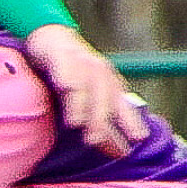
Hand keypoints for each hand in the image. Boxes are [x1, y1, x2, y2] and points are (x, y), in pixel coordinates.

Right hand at [22, 24, 145, 156]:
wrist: (53, 36)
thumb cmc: (75, 73)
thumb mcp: (91, 96)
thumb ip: (102, 120)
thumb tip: (118, 151)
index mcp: (111, 85)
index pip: (123, 107)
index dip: (128, 123)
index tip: (133, 143)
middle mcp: (100, 73)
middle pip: (104, 99)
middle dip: (100, 120)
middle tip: (94, 141)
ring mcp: (81, 61)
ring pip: (84, 84)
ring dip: (81, 103)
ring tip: (75, 123)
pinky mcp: (60, 53)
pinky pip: (65, 64)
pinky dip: (67, 75)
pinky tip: (65, 87)